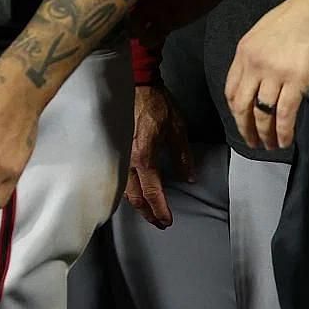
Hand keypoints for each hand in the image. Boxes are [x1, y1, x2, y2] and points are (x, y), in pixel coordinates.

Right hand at [124, 83, 194, 228]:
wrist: (138, 85)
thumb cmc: (158, 105)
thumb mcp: (178, 130)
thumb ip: (183, 156)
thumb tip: (188, 177)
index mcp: (145, 156)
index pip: (152, 190)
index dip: (159, 209)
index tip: (167, 221)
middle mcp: (129, 158)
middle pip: (134, 195)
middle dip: (147, 212)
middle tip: (160, 223)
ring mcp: (121, 153)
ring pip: (125, 187)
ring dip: (138, 203)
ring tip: (150, 212)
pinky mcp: (119, 148)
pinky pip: (122, 176)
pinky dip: (130, 189)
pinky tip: (137, 193)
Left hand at [224, 0, 308, 151]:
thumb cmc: (297, 16)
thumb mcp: (264, 33)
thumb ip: (257, 55)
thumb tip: (259, 77)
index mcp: (243, 52)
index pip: (230, 88)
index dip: (234, 110)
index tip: (241, 121)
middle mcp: (254, 65)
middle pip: (241, 105)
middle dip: (244, 128)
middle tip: (252, 143)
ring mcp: (274, 73)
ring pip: (262, 112)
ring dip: (265, 134)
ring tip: (269, 147)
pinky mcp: (297, 80)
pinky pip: (285, 113)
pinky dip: (283, 131)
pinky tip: (285, 142)